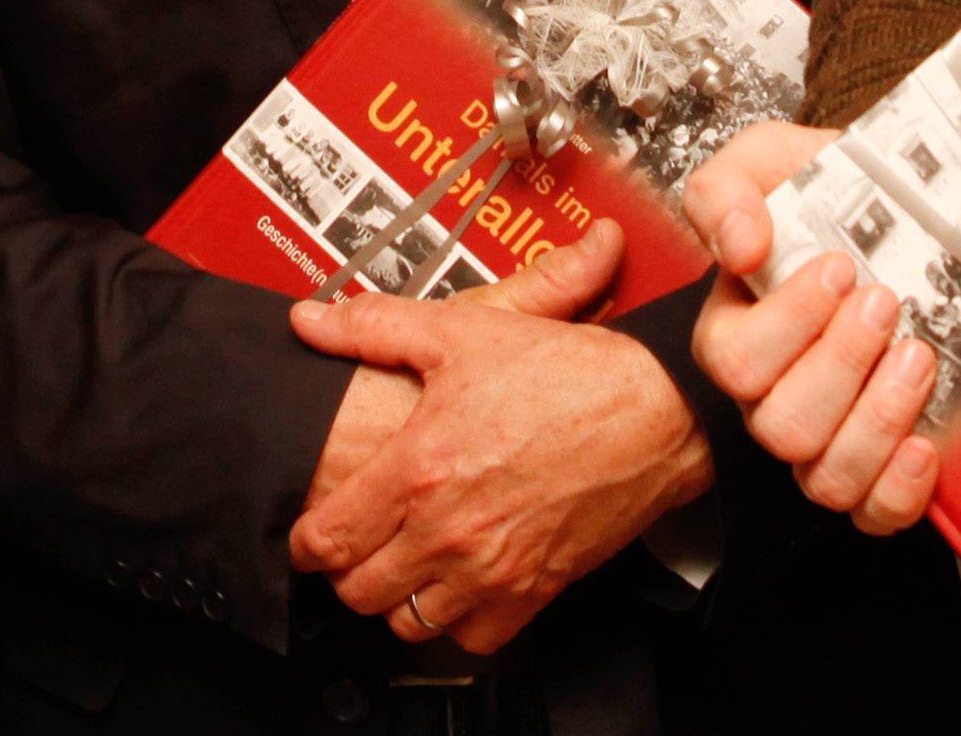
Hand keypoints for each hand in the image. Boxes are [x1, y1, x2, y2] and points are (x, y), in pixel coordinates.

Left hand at [281, 221, 714, 655]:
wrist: (653, 408)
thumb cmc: (564, 371)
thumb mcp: (460, 331)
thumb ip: (374, 327)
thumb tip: (312, 320)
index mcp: (419, 468)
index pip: (327, 537)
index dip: (306, 541)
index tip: (309, 533)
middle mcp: (449, 530)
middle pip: (359, 590)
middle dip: (346, 571)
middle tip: (353, 548)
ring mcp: (493, 568)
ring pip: (409, 621)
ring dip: (396, 599)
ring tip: (400, 567)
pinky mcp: (534, 591)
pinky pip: (473, 639)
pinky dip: (456, 621)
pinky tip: (455, 586)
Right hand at [681, 120, 942, 533]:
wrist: (903, 214)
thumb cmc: (829, 195)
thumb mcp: (767, 162)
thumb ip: (727, 190)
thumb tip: (741, 245)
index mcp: (736, 330)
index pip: (734, 361)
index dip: (790, 323)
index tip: (842, 266)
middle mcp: (773, 396)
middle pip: (779, 424)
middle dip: (841, 362)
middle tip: (885, 301)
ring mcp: (827, 438)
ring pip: (824, 476)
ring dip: (876, 418)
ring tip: (918, 356)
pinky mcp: (880, 469)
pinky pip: (874, 514)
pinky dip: (900, 490)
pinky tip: (926, 444)